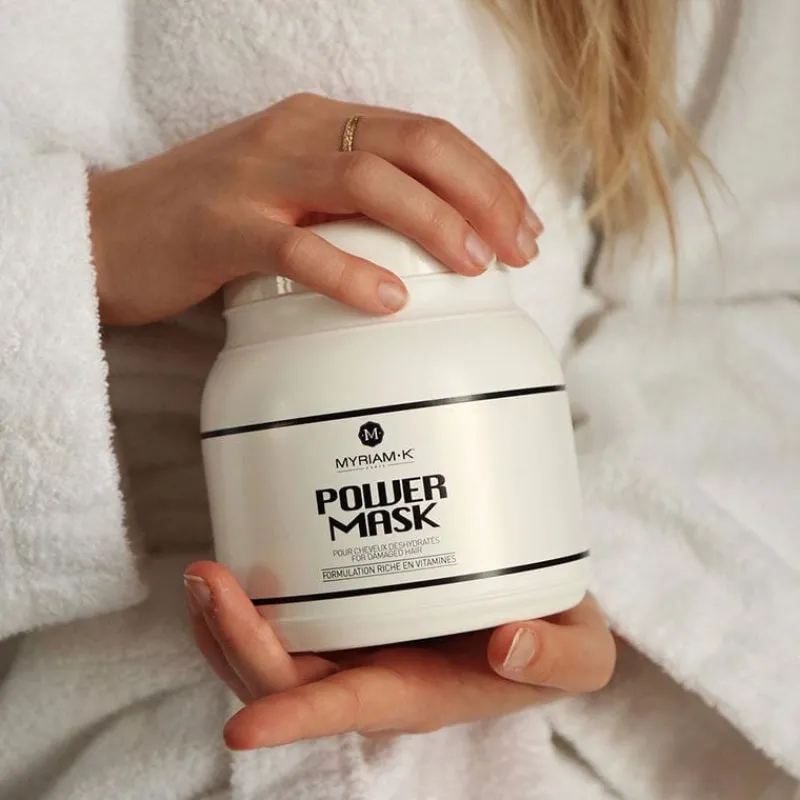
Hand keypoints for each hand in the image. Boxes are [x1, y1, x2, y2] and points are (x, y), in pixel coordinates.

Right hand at [89, 93, 542, 324]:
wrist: (111, 231)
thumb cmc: (210, 221)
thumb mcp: (293, 194)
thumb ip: (352, 204)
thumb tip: (430, 242)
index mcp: (322, 123)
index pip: (428, 135)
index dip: (488, 179)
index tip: (524, 229)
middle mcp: (297, 133)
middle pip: (415, 145)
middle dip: (481, 196)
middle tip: (518, 250)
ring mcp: (258, 176)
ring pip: (365, 181)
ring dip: (432, 222)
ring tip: (473, 266)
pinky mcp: (222, 225)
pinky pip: (296, 246)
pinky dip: (349, 271)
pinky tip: (389, 300)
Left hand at [184, 562, 615, 748]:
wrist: (527, 610)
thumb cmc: (547, 635)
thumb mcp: (579, 651)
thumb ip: (560, 658)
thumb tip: (507, 645)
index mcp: (418, 694)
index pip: (348, 709)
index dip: (296, 721)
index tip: (243, 731)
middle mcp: (368, 675)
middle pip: (281, 680)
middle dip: (235, 641)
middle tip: (207, 576)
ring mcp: (347, 645)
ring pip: (264, 655)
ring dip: (222, 624)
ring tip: (202, 572)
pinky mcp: (342, 611)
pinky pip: (277, 620)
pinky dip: (243, 605)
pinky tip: (232, 570)